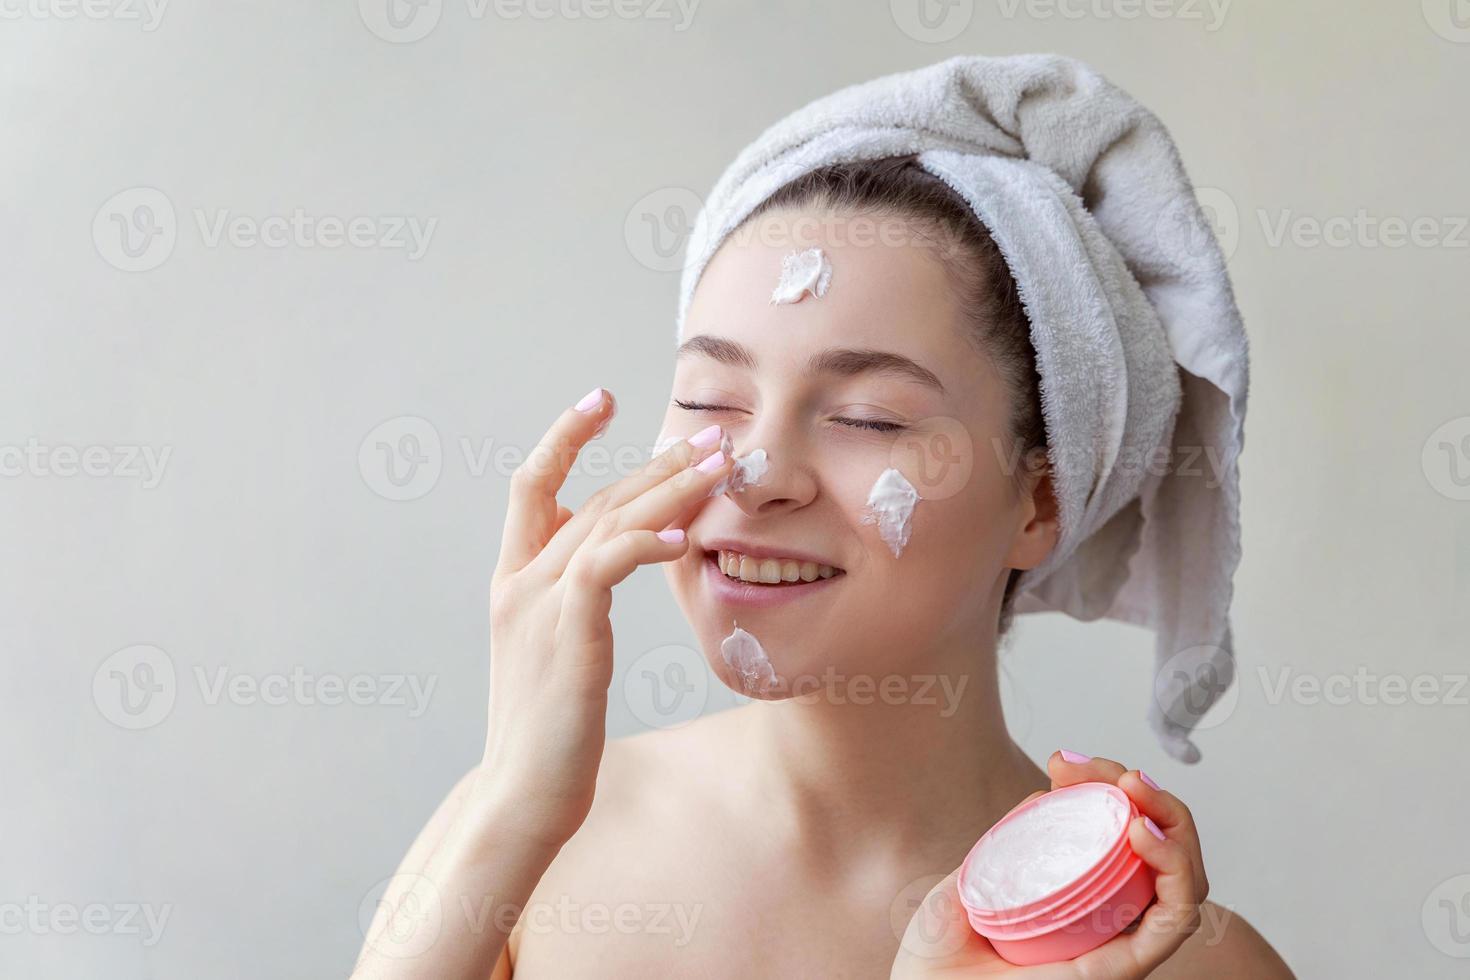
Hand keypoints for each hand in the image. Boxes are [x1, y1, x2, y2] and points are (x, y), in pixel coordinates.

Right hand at [477, 389, 730, 847]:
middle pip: (594, 497)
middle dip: (657, 461)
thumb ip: (574, 596)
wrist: (522, 796)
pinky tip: (686, 535)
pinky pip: (605, 569)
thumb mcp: (556, 649)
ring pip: (608, 523)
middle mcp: (520, 584)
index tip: (600, 398)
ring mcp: (538, 608)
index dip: (563, 436)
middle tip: (715, 436)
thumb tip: (613, 552)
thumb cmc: (550, 730)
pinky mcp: (567, 637)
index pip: (531, 485)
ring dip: (670, 488)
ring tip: (721, 464)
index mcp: (513, 581)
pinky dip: (645, 543)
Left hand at [892, 751, 1207, 978]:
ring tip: (1134, 788)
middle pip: (1166, 856)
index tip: (1065, 763)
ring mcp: (1121, 946)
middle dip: (1153, 798)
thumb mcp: (973, 877)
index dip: (1111, 791)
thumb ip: (1007, 842)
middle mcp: (1113, 924)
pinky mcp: (1123, 969)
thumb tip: (1042, 797)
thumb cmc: (939, 952)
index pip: (1127, 842)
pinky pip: (1173, 921)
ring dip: (1174, 823)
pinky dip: (1173, 871)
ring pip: (1184, 883)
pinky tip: (1142, 831)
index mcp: (1086, 904)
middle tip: (1114, 771)